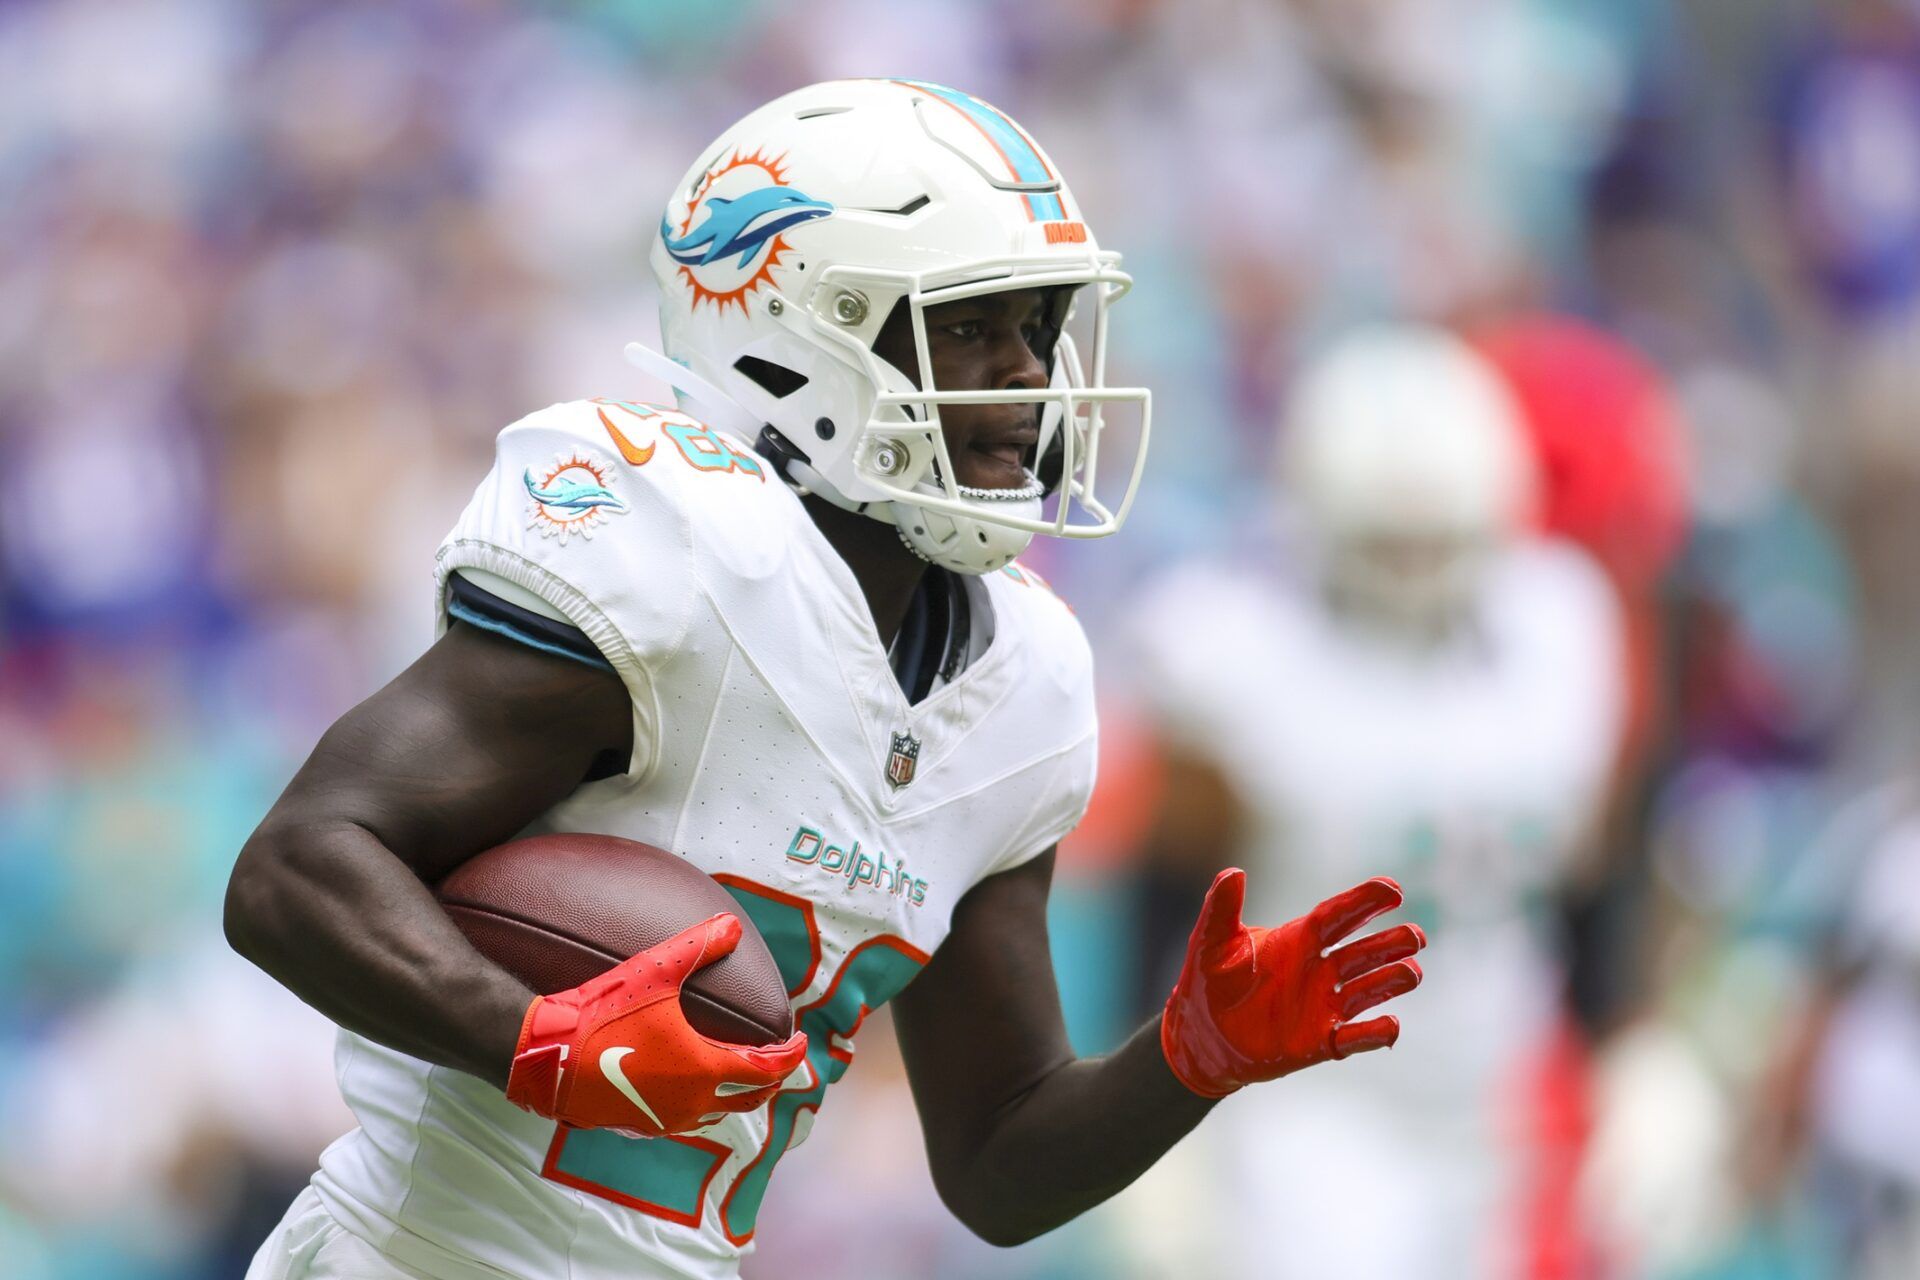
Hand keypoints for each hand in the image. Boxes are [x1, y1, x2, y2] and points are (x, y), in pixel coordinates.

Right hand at [506, 913, 807, 1135]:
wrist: (549, 1058)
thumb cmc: (603, 1015)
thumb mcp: (654, 972)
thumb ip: (697, 946)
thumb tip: (732, 924)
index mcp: (706, 1068)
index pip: (768, 1069)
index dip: (791, 1056)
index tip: (800, 1040)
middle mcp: (693, 1102)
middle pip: (750, 1098)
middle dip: (772, 1079)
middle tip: (779, 1060)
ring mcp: (666, 1120)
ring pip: (718, 1114)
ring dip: (738, 1095)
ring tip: (743, 1076)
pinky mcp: (639, 1126)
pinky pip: (687, 1120)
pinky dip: (705, 1106)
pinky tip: (693, 1091)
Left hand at [1160, 869, 1425, 1098]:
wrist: (1199, 1035)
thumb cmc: (1207, 981)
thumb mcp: (1210, 941)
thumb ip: (1221, 907)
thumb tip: (1232, 872)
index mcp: (1298, 940)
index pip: (1339, 916)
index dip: (1366, 902)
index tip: (1393, 891)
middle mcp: (1318, 970)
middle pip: (1365, 953)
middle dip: (1392, 943)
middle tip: (1415, 936)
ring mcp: (1323, 1007)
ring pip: (1369, 991)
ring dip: (1392, 981)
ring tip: (1412, 972)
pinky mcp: (1320, 1043)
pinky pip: (1356, 1038)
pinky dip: (1376, 1033)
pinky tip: (1391, 1025)